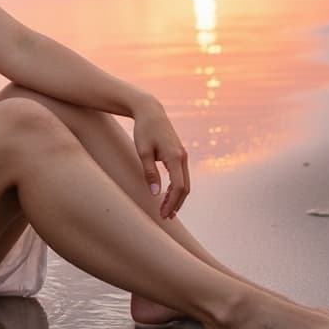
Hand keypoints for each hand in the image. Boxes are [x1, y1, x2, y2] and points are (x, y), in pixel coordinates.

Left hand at [133, 101, 189, 217]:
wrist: (150, 112)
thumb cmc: (144, 130)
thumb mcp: (143, 151)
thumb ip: (149, 173)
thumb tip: (155, 193)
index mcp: (175, 157)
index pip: (178, 187)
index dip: (172, 203)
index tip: (163, 214)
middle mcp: (183, 157)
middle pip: (185, 187)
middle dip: (176, 204)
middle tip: (165, 217)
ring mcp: (183, 156)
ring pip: (185, 182)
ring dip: (177, 198)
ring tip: (167, 211)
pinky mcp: (179, 154)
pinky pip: (182, 176)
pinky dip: (177, 188)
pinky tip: (169, 195)